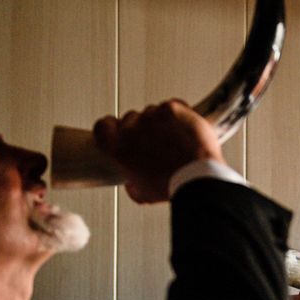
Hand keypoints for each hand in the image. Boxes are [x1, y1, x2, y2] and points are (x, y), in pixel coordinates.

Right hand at [93, 99, 224, 202]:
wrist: (197, 177)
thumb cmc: (172, 186)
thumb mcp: (141, 193)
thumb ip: (131, 181)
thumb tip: (133, 181)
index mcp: (119, 148)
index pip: (103, 126)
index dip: (112, 127)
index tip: (118, 129)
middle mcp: (132, 130)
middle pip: (131, 118)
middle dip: (143, 128)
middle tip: (157, 142)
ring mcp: (152, 118)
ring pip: (152, 112)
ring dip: (161, 121)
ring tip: (176, 139)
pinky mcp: (171, 109)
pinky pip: (172, 106)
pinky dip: (178, 114)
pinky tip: (184, 129)